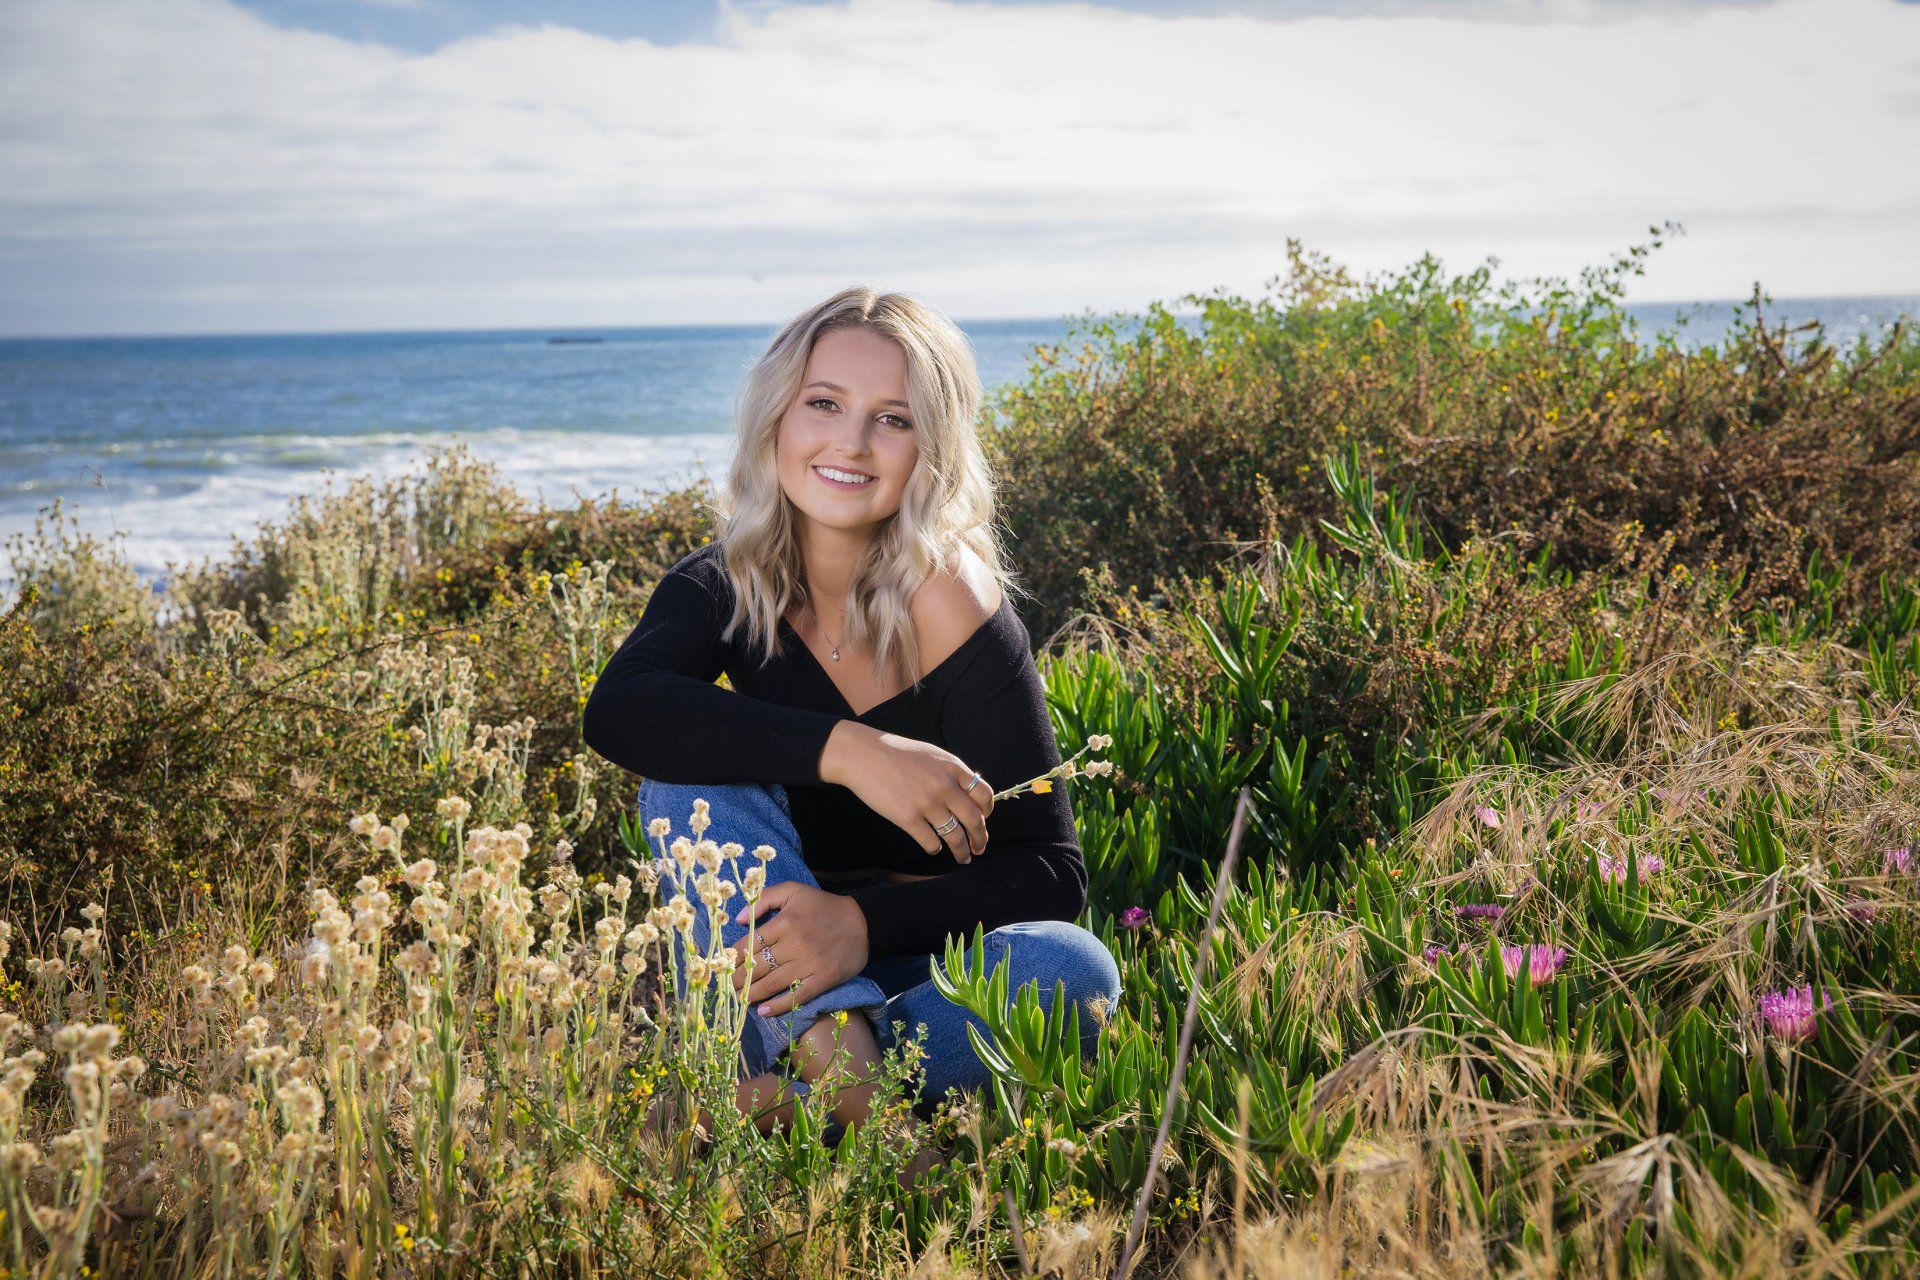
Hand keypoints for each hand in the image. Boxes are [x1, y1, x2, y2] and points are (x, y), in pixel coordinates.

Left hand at [728, 882, 871, 1017]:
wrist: (863, 922)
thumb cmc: (824, 906)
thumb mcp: (794, 891)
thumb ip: (764, 898)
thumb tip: (739, 919)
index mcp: (785, 922)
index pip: (750, 944)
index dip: (734, 958)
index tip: (724, 966)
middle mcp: (794, 944)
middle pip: (758, 966)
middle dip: (739, 979)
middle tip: (728, 987)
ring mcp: (809, 964)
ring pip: (773, 983)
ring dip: (753, 994)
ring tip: (741, 999)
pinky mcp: (822, 979)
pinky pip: (796, 995)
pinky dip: (779, 1005)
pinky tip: (764, 1010)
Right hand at [820, 723, 994, 862]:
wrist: (863, 754)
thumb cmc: (895, 753)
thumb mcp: (931, 755)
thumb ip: (950, 772)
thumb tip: (967, 793)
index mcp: (953, 767)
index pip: (984, 794)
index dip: (987, 811)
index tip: (983, 820)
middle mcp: (945, 786)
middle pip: (974, 820)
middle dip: (980, 838)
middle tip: (979, 848)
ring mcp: (927, 803)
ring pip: (955, 836)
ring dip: (962, 850)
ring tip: (964, 857)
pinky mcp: (908, 818)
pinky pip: (931, 842)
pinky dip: (936, 849)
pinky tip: (935, 848)